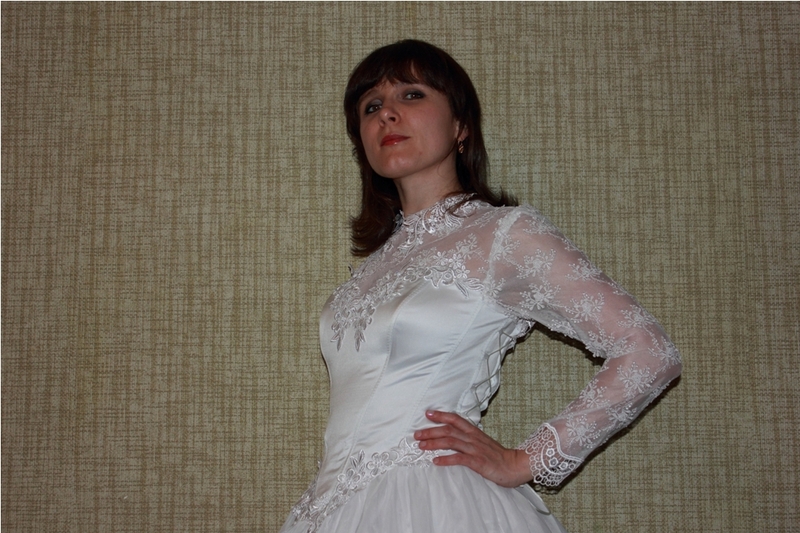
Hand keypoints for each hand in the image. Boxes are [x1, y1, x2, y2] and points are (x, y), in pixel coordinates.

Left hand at [413, 410, 532, 487]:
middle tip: (416, 434)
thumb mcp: (482, 442)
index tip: (427, 413)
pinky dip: (446, 459)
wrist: (514, 465)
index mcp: (474, 432)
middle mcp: (473, 438)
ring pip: (451, 442)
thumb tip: (452, 435)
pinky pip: (460, 459)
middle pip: (448, 430)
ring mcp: (475, 449)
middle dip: (431, 431)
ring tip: (421, 446)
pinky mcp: (478, 462)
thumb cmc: (497, 455)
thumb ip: (468, 438)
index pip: (455, 419)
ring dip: (434, 443)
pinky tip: (436, 461)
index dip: (441, 415)